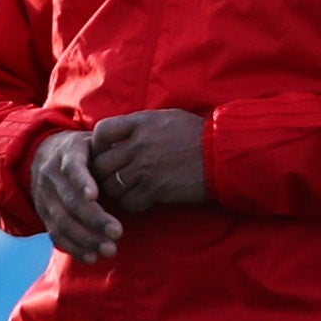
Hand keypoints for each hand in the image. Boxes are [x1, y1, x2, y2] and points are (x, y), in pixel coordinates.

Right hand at [26, 130, 123, 262]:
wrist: (43, 155)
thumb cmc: (83, 151)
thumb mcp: (93, 141)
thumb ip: (109, 147)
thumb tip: (136, 153)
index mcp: (66, 154)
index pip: (72, 168)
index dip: (81, 182)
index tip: (95, 196)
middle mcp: (51, 176)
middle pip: (70, 202)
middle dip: (94, 219)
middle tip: (118, 232)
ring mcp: (45, 198)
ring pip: (63, 222)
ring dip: (86, 239)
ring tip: (110, 249)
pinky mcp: (44, 216)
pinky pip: (57, 235)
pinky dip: (74, 248)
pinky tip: (92, 257)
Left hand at [86, 108, 209, 211]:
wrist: (223, 154)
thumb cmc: (197, 135)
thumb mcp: (166, 118)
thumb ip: (140, 126)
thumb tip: (118, 135)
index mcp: (141, 123)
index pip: (101, 131)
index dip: (97, 144)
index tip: (104, 151)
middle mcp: (139, 145)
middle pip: (101, 163)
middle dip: (102, 172)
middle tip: (110, 176)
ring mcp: (146, 169)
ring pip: (111, 185)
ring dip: (115, 189)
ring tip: (126, 188)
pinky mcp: (155, 190)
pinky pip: (128, 201)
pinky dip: (131, 202)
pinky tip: (141, 198)